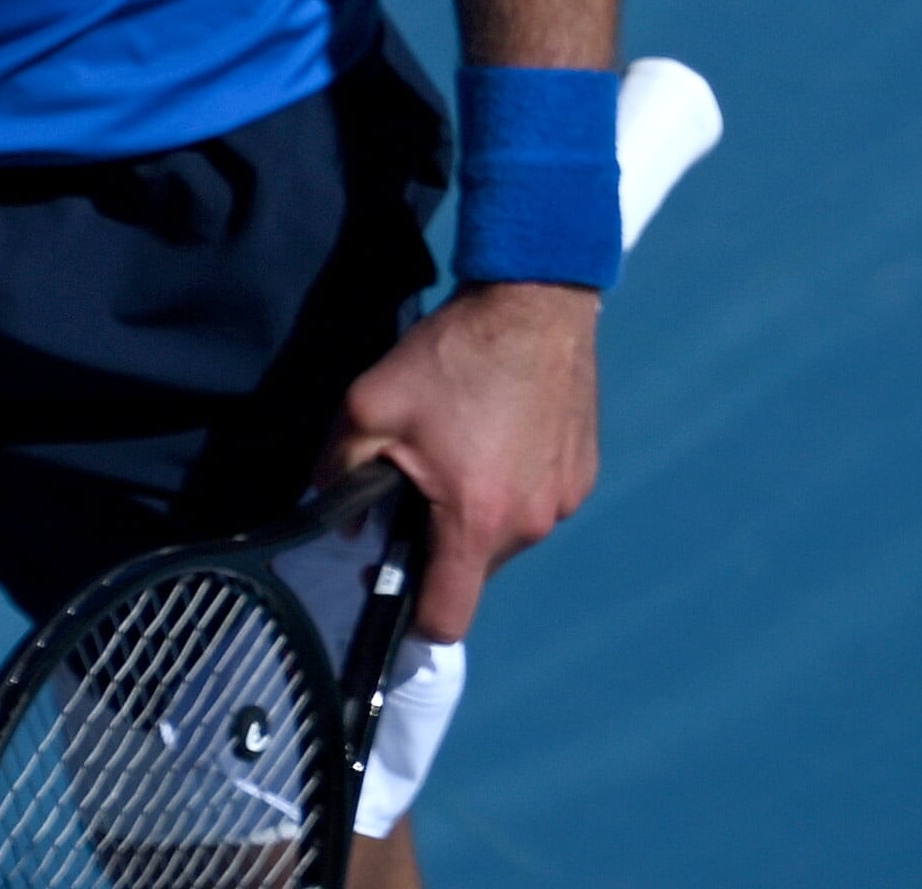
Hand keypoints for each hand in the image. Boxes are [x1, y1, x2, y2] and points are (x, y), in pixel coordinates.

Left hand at [325, 280, 598, 640]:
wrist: (535, 303)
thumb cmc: (450, 357)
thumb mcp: (368, 407)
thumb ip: (339, 473)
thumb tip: (340, 521)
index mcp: (475, 521)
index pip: (446, 618)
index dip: (411, 614)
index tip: (390, 579)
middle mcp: (529, 526)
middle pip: (474, 573)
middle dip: (439, 546)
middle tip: (415, 489)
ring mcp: (563, 503)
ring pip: (505, 538)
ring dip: (476, 514)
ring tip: (459, 452)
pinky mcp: (582, 477)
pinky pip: (536, 505)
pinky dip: (512, 488)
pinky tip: (497, 435)